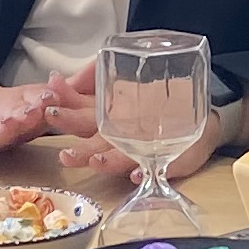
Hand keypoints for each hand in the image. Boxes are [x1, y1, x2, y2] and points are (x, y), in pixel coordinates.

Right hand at [0, 76, 62, 168]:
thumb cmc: (17, 110)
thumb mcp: (42, 99)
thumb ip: (71, 89)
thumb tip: (101, 66)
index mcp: (30, 102)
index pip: (40, 98)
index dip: (46, 98)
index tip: (52, 96)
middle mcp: (9, 112)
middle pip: (17, 112)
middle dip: (25, 112)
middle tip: (32, 113)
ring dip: (0, 127)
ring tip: (5, 126)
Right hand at [50, 69, 247, 181]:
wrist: (199, 113)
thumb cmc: (156, 97)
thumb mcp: (123, 77)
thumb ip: (92, 74)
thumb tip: (65, 78)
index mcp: (106, 115)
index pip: (79, 112)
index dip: (64, 109)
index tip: (49, 105)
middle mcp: (118, 136)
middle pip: (92, 139)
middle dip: (77, 142)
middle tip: (63, 147)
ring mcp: (140, 149)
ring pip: (118, 156)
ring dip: (104, 161)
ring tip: (94, 160)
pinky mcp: (165, 159)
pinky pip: (156, 167)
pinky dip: (144, 171)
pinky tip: (136, 174)